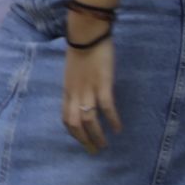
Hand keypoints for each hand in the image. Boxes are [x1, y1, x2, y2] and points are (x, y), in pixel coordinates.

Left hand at [60, 35, 120, 151]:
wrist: (86, 33)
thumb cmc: (81, 49)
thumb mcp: (73, 71)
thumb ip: (77, 85)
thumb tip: (84, 95)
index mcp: (68, 90)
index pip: (66, 117)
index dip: (73, 132)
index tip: (82, 141)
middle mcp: (75, 93)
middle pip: (75, 123)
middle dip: (84, 140)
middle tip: (95, 151)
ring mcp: (88, 89)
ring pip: (89, 119)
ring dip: (97, 135)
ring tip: (105, 145)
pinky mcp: (102, 83)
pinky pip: (106, 107)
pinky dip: (112, 120)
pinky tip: (118, 129)